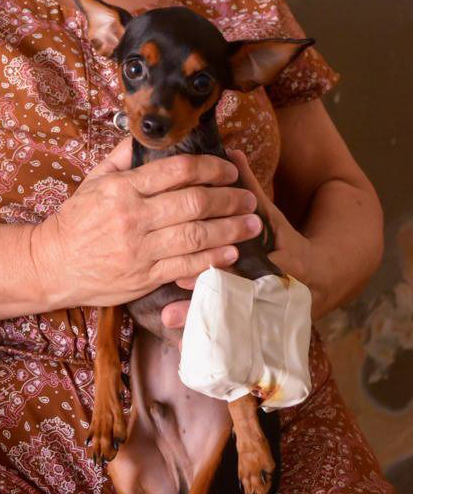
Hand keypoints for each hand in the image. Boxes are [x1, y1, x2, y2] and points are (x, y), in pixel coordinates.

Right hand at [31, 138, 261, 308]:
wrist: (53, 264)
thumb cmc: (76, 220)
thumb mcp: (94, 180)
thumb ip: (123, 157)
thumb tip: (148, 135)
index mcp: (123, 188)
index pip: (176, 171)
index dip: (209, 168)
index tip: (229, 170)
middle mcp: (134, 216)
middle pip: (193, 203)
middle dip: (229, 198)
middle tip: (250, 198)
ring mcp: (140, 249)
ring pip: (196, 235)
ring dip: (230, 228)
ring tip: (252, 223)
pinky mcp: (144, 277)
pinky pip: (187, 266)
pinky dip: (213, 258)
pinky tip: (232, 251)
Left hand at [161, 148, 314, 330]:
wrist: (328, 275)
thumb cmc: (288, 239)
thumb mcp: (271, 214)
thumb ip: (248, 188)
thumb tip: (227, 152)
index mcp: (286, 260)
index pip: (246, 265)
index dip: (215, 269)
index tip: (182, 275)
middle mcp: (279, 291)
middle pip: (237, 301)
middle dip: (201, 305)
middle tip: (165, 313)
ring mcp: (272, 312)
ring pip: (234, 321)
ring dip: (200, 323)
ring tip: (167, 324)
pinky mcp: (263, 326)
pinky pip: (233, 334)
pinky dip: (210, 336)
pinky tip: (181, 341)